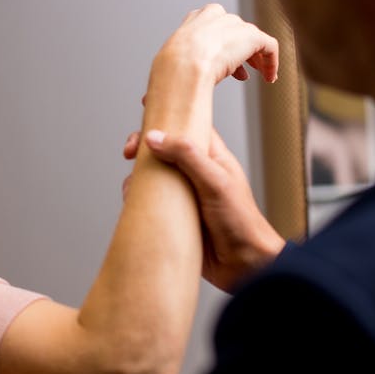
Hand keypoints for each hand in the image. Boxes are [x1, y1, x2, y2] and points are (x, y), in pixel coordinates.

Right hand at [124, 128, 284, 291]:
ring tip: (134, 187)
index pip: (186, 126)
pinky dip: (139, 202)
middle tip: (130, 153)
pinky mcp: (175, 218)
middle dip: (143, 149)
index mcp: (211, 157)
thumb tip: (154, 137)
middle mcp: (196, 174)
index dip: (166, 116)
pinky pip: (151, 204)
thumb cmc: (241, 221)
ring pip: (152, 178)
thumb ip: (186, 155)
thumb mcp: (214, 181)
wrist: (245, 266)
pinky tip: (136, 206)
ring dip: (138, 179)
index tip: (146, 107)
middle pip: (163, 151)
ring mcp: (185, 196)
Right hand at [150, 3, 278, 87]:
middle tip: (241, 72)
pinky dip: (272, 61)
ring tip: (258, 75)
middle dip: (237, 49)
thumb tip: (144, 103)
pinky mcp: (251, 36)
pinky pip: (268, 46)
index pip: (209, 23)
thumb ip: (164, 79)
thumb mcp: (163, 71)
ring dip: (254, 56)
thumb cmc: (169, 73)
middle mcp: (214, 17)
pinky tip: (270, 77)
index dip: (216, 43)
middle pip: (233, 28)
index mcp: (192, 23)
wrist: (183, 67)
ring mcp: (234, 25)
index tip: (220, 64)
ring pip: (251, 37)